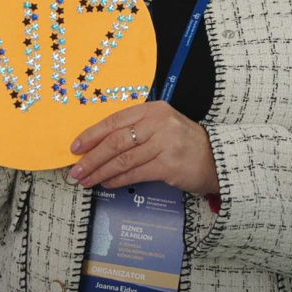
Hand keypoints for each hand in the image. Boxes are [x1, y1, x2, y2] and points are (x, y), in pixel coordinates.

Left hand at [68, 101, 219, 194]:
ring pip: (123, 159)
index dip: (92, 134)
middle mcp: (159, 122)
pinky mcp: (169, 164)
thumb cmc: (182, 143)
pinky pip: (136, 173)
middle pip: (116, 141)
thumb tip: (98, 145)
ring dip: (101, 171)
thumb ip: (135, 130)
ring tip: (87, 180)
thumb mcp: (160, 127)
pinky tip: (107, 183)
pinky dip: (118, 180)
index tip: (75, 147)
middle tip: (76, 170)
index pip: (115, 120)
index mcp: (153, 109)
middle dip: (92, 157)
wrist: (215, 158)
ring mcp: (165, 143)